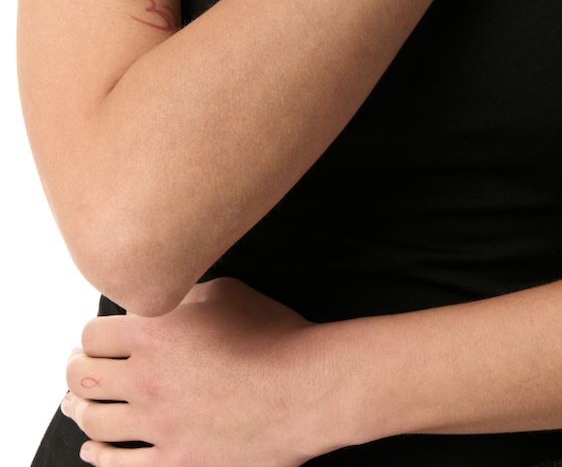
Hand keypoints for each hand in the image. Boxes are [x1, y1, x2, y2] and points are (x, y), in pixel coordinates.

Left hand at [63, 278, 340, 465]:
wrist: (305, 388)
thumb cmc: (273, 334)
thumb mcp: (225, 292)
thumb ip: (182, 297)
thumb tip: (161, 302)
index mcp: (154, 332)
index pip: (92, 335)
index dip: (91, 335)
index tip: (96, 339)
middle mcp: (146, 379)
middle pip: (82, 377)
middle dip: (75, 370)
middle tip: (76, 368)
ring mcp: (158, 425)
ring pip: (94, 421)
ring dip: (80, 410)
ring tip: (76, 405)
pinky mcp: (175, 460)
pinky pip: (120, 464)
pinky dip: (100, 455)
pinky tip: (95, 449)